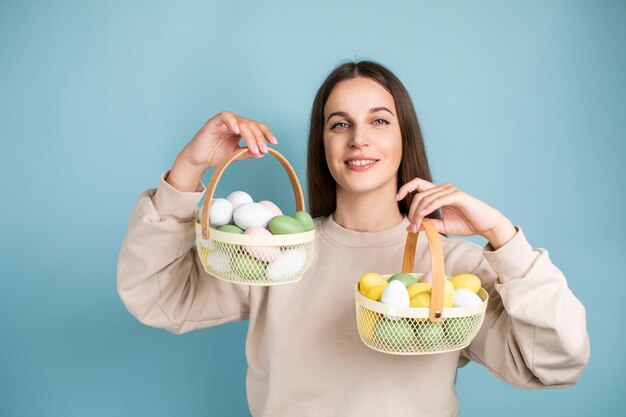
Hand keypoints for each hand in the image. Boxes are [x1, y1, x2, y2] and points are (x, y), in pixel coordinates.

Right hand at [180, 111, 277, 169]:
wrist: (198, 160)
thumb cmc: (215, 155)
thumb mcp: (236, 155)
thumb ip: (248, 152)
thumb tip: (262, 152)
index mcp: (241, 130)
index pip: (257, 127)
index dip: (266, 133)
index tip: (274, 143)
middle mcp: (234, 124)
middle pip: (252, 125)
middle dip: (259, 138)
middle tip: (263, 150)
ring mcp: (224, 122)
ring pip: (242, 122)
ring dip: (250, 135)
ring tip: (253, 147)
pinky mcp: (214, 122)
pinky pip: (224, 117)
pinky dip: (232, 121)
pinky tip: (237, 131)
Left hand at [396, 178, 516, 248]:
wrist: (486, 225)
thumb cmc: (466, 224)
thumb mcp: (442, 226)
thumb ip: (428, 224)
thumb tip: (411, 228)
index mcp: (439, 193)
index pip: (418, 184)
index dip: (405, 188)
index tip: (397, 198)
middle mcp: (443, 189)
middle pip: (418, 194)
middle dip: (411, 211)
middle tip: (412, 227)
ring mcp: (450, 191)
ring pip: (426, 198)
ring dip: (418, 213)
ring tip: (416, 226)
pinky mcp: (458, 196)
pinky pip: (438, 200)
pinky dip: (428, 208)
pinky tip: (423, 216)